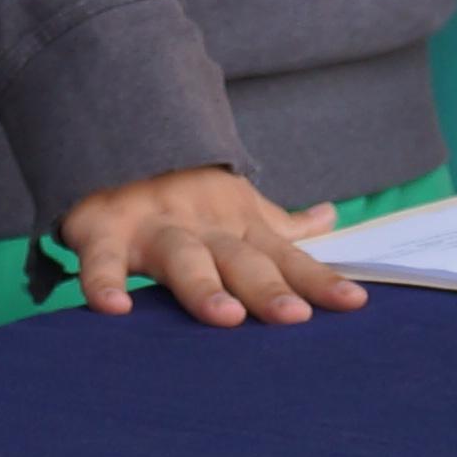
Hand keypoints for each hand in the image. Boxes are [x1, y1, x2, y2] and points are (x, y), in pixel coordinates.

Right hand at [60, 165, 370, 329]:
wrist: (114, 140)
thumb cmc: (185, 191)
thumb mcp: (239, 205)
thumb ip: (282, 224)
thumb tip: (330, 217)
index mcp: (238, 226)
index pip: (286, 258)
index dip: (318, 280)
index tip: (354, 303)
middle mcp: (202, 227)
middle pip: (240, 260)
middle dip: (267, 288)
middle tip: (293, 316)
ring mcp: (154, 227)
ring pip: (182, 257)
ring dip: (203, 285)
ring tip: (225, 316)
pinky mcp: (103, 232)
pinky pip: (102, 258)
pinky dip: (104, 281)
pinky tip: (115, 308)